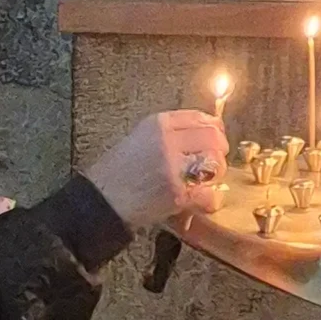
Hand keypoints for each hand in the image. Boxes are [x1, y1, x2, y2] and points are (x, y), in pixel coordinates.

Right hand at [83, 111, 229, 228]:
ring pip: (216, 163)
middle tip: (213, 164)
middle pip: (213, 137)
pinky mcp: (176, 193)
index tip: (215, 139)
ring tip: (203, 183)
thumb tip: (207, 129)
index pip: (200, 117)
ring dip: (215, 175)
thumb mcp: (141, 138)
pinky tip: (202, 202)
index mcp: (158, 124)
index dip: (214, 129)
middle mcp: (167, 141)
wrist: (101, 200)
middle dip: (218, 151)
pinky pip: (210, 194)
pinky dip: (211, 200)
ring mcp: (173, 167)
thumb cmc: (119, 172)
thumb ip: (171, 132)